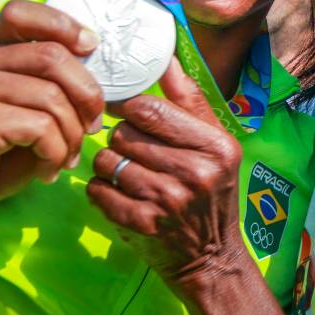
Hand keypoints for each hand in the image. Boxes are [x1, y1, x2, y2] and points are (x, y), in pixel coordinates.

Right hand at [0, 0, 105, 232]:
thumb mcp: (20, 109)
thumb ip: (46, 84)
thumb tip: (96, 78)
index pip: (21, 12)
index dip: (63, 24)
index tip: (90, 47)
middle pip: (51, 56)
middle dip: (87, 94)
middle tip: (91, 126)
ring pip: (51, 97)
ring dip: (72, 134)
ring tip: (66, 157)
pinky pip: (39, 128)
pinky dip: (56, 154)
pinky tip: (47, 171)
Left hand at [86, 59, 245, 285]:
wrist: (212, 257)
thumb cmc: (211, 190)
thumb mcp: (215, 143)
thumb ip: (188, 100)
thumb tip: (165, 57)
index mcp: (216, 145)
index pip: (150, 109)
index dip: (128, 107)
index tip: (125, 111)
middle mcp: (195, 172)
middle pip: (125, 133)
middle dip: (120, 138)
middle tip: (130, 148)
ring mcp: (168, 201)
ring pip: (107, 160)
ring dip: (108, 164)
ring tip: (125, 172)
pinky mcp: (142, 225)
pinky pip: (98, 190)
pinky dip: (100, 189)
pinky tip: (117, 193)